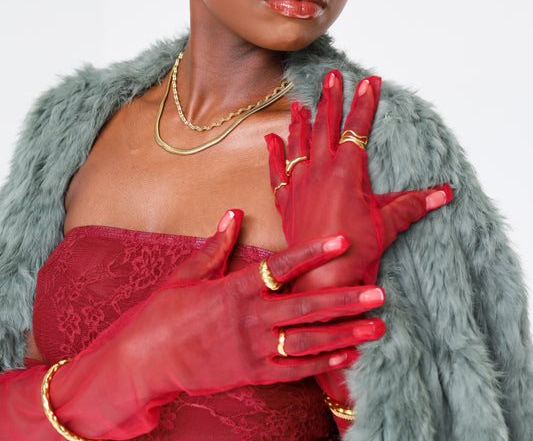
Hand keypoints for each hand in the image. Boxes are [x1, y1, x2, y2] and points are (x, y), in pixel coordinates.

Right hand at [49, 214, 384, 439]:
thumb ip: (217, 244)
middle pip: (306, 306)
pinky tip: (349, 356)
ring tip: (376, 326)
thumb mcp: (189, 272)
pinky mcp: (252, 374)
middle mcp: (249, 318)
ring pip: (308, 342)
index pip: (283, 266)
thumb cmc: (165, 311)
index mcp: (235, 287)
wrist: (145, 361)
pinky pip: (294, 371)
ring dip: (345, 334)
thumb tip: (235, 212)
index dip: (314, 252)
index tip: (342, 240)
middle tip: (378, 291)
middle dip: (345, 299)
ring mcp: (252, 349)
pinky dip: (323, 364)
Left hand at [266, 70, 451, 292]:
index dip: (365, 103)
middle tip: (331, 75)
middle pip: (325, 127)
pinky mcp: (288, 203)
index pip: (357, 129)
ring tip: (302, 101)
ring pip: (299, 144)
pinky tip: (271, 138)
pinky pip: (277, 172)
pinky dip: (274, 154)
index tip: (370, 81)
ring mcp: (301, 185)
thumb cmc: (355, 253)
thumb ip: (412, 204)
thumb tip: (444, 192)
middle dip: (330, 99)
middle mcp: (320, 172)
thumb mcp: (389, 225)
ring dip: (302, 120)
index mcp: (346, 172)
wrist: (320, 281)